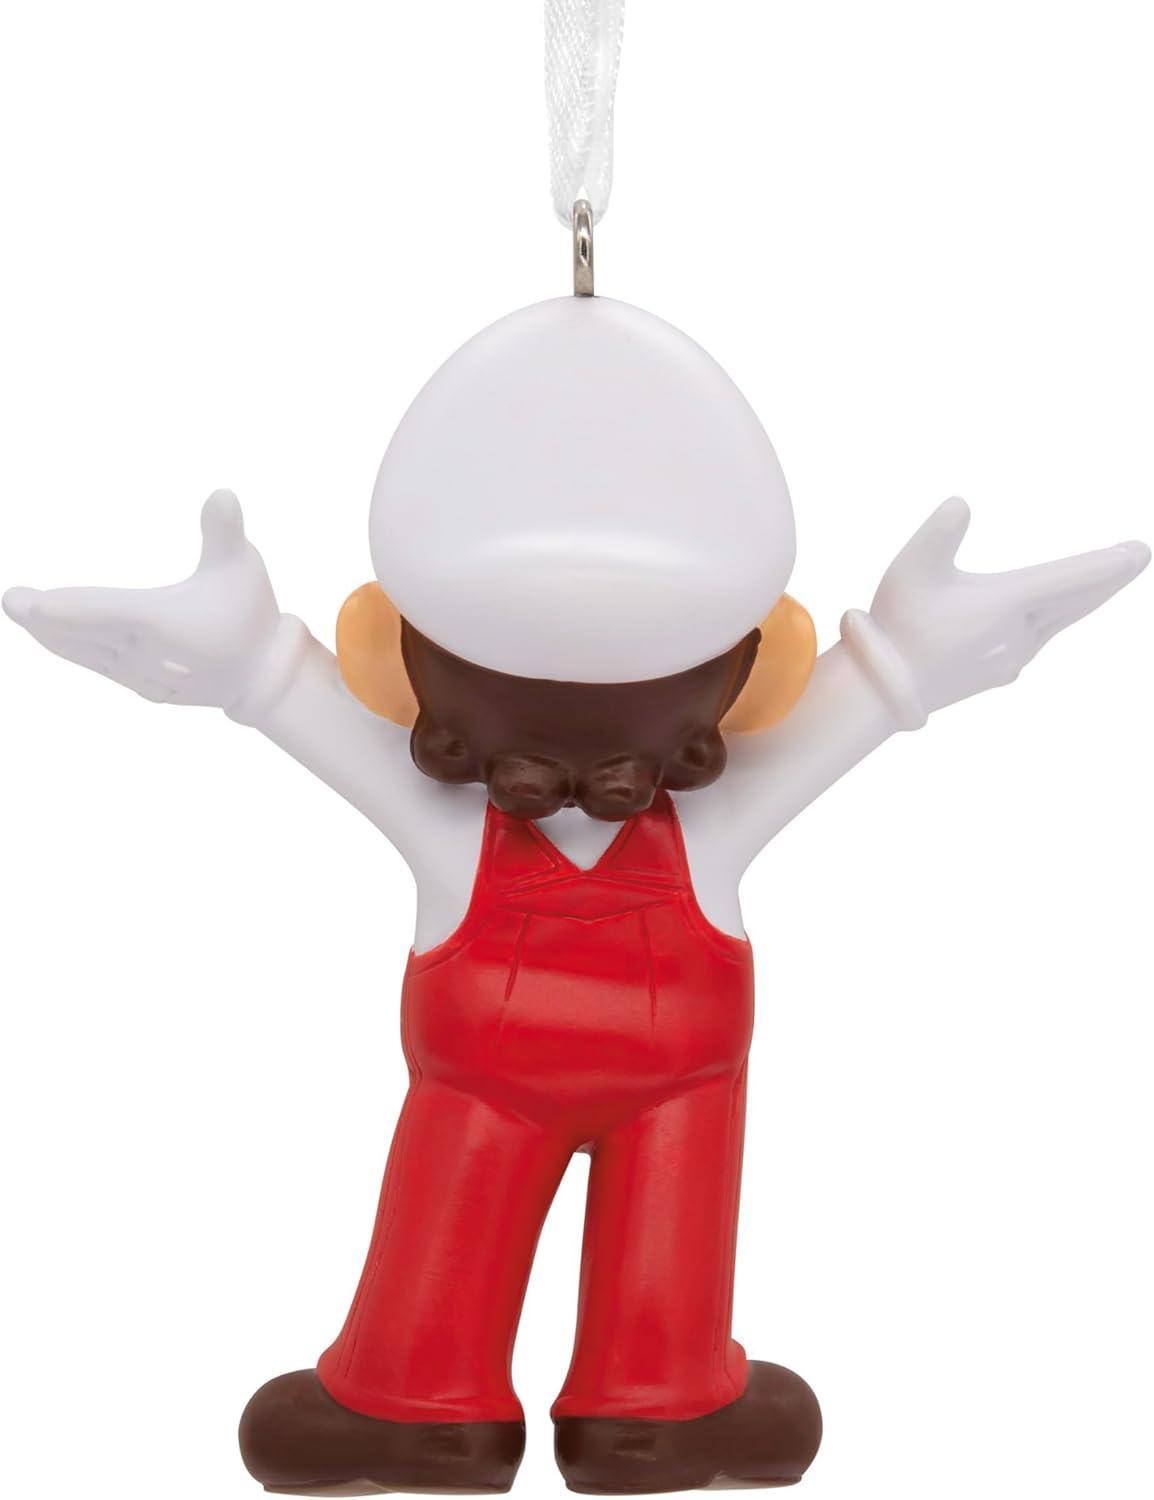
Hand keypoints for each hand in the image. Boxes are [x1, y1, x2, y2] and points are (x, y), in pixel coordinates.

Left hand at [4, 490, 280, 708]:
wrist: (261, 674)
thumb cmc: (251, 612)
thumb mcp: (242, 565)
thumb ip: (224, 529)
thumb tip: (221, 492)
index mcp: (165, 622)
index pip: (104, 612)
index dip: (65, 608)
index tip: (28, 604)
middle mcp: (148, 654)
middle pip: (83, 633)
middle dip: (41, 618)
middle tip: (10, 600)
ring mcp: (143, 675)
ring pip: (84, 652)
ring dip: (51, 634)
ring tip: (22, 614)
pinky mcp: (143, 687)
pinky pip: (97, 666)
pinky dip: (72, 650)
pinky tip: (53, 637)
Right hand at [869, 497, 1148, 714]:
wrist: (884, 691)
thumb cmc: (896, 626)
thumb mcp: (909, 568)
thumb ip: (939, 532)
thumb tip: (961, 502)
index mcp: (1006, 602)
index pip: (1071, 578)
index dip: (1108, 564)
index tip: (1141, 552)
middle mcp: (1019, 632)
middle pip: (1077, 599)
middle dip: (1109, 576)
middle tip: (1138, 556)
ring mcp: (1013, 656)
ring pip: (1060, 619)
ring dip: (1084, 597)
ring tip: (1106, 580)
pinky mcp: (1001, 671)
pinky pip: (1039, 638)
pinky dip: (1055, 618)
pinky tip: (1050, 618)